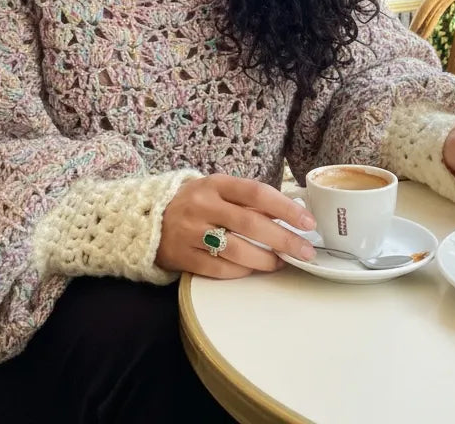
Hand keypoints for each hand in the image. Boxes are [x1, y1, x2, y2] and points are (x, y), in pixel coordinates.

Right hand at [157, 175, 316, 278]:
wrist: (146, 218)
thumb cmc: (194, 203)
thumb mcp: (216, 190)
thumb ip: (247, 200)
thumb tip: (291, 214)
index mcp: (215, 184)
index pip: (256, 193)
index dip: (286, 208)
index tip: (307, 221)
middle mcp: (203, 205)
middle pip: (251, 223)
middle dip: (284, 239)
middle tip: (306, 251)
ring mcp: (191, 232)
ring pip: (238, 250)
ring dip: (266, 259)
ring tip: (281, 262)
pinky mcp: (184, 257)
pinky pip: (220, 269)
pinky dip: (242, 271)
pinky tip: (254, 269)